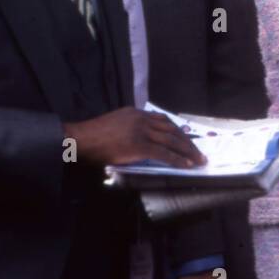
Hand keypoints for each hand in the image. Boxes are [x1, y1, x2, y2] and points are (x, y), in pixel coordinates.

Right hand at [64, 107, 205, 168]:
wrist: (79, 139)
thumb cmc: (92, 137)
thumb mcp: (114, 126)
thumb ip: (130, 129)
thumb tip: (142, 142)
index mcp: (135, 113)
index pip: (163, 120)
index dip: (177, 131)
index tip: (186, 139)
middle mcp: (141, 119)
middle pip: (171, 129)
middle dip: (187, 142)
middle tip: (198, 152)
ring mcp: (140, 131)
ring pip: (171, 140)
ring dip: (188, 151)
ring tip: (198, 160)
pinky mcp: (138, 145)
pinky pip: (163, 153)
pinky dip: (177, 160)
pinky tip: (186, 165)